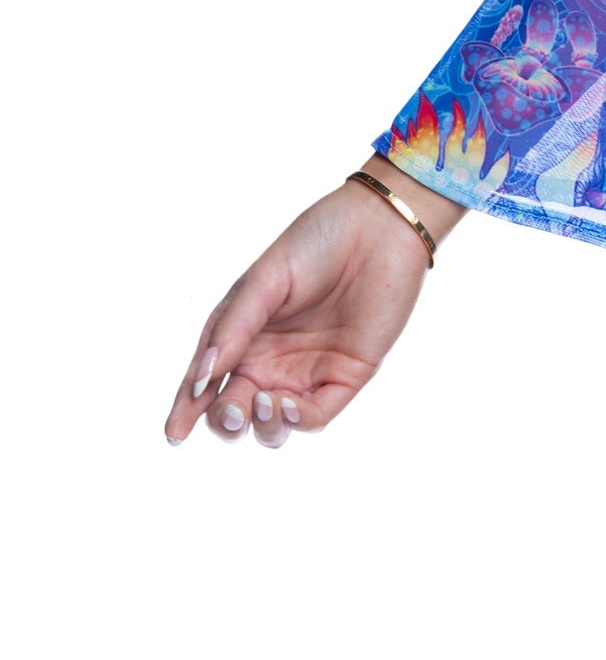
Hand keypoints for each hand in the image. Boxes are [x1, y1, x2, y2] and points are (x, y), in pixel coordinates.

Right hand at [163, 167, 453, 452]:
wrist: (378, 226)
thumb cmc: (316, 243)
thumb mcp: (265, 281)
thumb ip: (233, 329)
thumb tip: (201, 379)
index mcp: (243, 337)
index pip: (208, 383)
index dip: (187, 410)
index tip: (173, 434)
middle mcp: (272, 361)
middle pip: (237, 410)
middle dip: (226, 423)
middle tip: (231, 415)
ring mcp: (308, 371)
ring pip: (274, 423)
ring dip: (263, 426)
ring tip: (264, 404)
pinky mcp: (346, 376)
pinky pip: (316, 414)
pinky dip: (298, 419)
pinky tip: (286, 405)